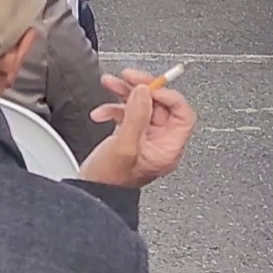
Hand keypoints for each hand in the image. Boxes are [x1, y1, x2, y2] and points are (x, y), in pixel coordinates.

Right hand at [78, 69, 195, 188]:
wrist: (91, 195)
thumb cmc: (109, 181)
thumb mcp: (125, 145)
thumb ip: (136, 115)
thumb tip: (144, 91)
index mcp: (168, 148)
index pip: (182, 113)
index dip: (167, 96)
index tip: (149, 87)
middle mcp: (160, 143)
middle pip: (159, 105)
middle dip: (140, 89)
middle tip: (126, 78)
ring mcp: (145, 139)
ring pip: (142, 105)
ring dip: (125, 93)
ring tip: (110, 84)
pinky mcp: (130, 137)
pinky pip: (128, 113)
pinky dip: (115, 108)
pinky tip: (102, 112)